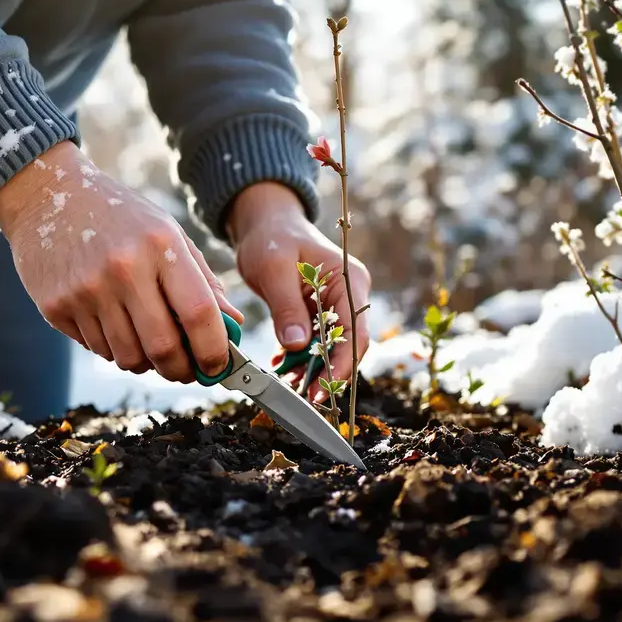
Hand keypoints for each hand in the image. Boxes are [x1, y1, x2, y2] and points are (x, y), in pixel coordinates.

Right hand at [0, 142, 242, 382]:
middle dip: (181, 370)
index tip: (218, 365)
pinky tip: (111, 321)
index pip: (199, 314)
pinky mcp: (57, 307)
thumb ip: (203, 281)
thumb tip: (233, 325)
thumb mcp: (168, 234)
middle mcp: (123, 268)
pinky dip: (113, 348)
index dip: (214, 350)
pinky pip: (98, 349)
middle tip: (186, 370)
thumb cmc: (119, 217)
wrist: (47, 195)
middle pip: (164, 348)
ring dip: (146, 362)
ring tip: (146, 340)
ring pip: (129, 358)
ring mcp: (87, 290)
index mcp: (160, 245)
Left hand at [227, 182, 371, 401]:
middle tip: (303, 398)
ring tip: (289, 388)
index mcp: (349, 281)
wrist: (266, 223)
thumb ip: (286, 308)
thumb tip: (296, 346)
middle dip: (327, 374)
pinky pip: (314, 343)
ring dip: (311, 370)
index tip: (322, 389)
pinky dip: (298, 358)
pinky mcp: (318, 313)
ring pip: (330, 348)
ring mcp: (335, 305)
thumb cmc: (272, 238)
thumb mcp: (274, 269)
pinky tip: (281, 368)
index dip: (342, 364)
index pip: (355, 331)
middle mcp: (349, 296)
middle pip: (347, 345)